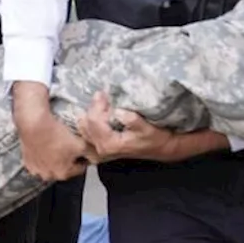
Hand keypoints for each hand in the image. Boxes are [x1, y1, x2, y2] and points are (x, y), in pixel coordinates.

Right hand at [12, 82, 91, 181]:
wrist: (34, 124)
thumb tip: (98, 158)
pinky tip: (45, 144)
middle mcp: (48, 175)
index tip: (80, 148)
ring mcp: (35, 169)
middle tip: (67, 144)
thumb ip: (91, 154)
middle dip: (67, 158)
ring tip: (56, 143)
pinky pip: (38, 160)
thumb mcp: (80, 144)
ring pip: (50, 164)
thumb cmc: (56, 135)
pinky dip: (42, 154)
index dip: (82, 157)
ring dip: (54, 157)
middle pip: (64, 168)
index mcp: (63, 174)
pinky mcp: (27, 161)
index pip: (80, 168)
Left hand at [76, 91, 226, 162]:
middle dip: (93, 107)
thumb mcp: (146, 128)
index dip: (97, 105)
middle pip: (86, 124)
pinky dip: (87, 121)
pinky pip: (86, 133)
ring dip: (89, 113)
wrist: (161, 148)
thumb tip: (118, 112)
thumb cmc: (154, 137)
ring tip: (99, 101)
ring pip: (83, 128)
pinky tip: (93, 112)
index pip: (94, 122)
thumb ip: (132, 120)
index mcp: (110, 144)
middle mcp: (101, 148)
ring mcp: (99, 149)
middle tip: (102, 95)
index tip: (103, 93)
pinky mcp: (101, 146)